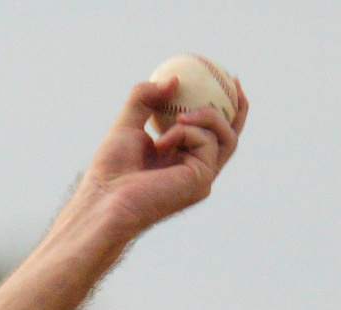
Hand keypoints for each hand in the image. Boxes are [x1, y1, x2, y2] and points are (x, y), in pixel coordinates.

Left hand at [76, 73, 248, 235]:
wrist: (103, 200)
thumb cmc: (109, 170)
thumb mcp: (126, 123)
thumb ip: (144, 98)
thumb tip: (173, 79)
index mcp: (179, 159)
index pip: (210, 133)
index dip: (222, 107)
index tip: (223, 79)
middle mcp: (195, 170)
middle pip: (230, 135)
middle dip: (238, 106)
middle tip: (233, 80)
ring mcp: (201, 178)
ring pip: (226, 136)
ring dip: (207, 115)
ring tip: (179, 115)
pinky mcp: (201, 181)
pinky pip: (206, 142)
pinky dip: (185, 132)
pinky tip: (162, 141)